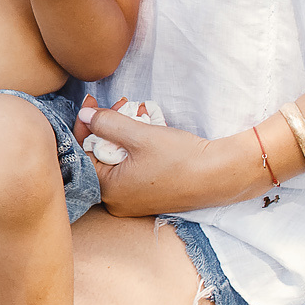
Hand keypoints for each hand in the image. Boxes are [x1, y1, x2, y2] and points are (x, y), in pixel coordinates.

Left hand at [75, 102, 238, 216]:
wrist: (221, 176)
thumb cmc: (180, 158)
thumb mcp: (139, 135)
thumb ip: (107, 124)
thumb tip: (84, 115)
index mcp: (108, 190)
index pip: (82, 153)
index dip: (85, 126)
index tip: (92, 104)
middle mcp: (117, 201)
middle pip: (100, 156)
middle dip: (108, 126)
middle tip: (121, 104)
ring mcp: (134, 200)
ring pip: (118, 159)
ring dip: (125, 132)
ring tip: (141, 111)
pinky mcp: (150, 195)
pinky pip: (133, 167)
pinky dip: (137, 147)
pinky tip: (149, 126)